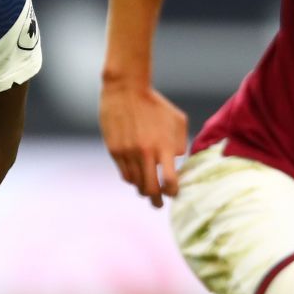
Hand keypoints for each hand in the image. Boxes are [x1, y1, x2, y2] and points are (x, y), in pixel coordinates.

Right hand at [100, 81, 186, 207]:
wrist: (126, 89)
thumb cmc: (155, 104)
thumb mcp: (177, 120)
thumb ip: (180, 142)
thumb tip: (176, 161)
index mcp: (163, 146)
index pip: (169, 181)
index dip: (172, 192)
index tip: (173, 193)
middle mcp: (145, 153)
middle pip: (150, 189)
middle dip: (156, 200)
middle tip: (158, 204)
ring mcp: (127, 153)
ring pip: (135, 184)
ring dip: (142, 189)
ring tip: (147, 190)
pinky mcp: (114, 151)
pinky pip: (124, 174)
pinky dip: (131, 179)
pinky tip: (136, 177)